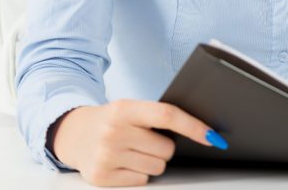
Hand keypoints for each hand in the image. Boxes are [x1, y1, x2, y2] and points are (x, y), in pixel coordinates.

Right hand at [50, 99, 223, 186]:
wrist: (74, 134)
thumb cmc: (113, 120)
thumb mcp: (131, 108)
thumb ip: (158, 115)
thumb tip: (203, 132)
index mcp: (124, 108)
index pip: (168, 116)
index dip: (194, 127)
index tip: (214, 137)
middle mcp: (113, 131)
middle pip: (166, 149)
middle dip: (164, 146)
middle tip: (146, 139)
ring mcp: (106, 156)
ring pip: (157, 167)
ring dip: (152, 160)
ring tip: (133, 149)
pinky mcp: (101, 177)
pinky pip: (142, 180)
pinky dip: (138, 172)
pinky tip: (123, 161)